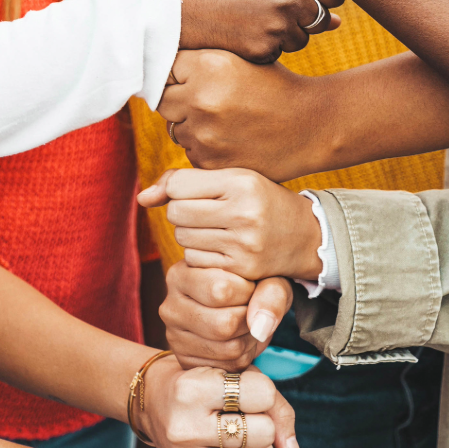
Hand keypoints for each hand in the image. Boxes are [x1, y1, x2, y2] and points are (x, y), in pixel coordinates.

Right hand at [138, 356, 299, 447]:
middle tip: (244, 412)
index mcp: (193, 388)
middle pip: (265, 431)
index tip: (247, 389)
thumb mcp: (234, 374)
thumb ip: (275, 405)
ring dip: (259, 445)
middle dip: (264, 421)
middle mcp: (185, 424)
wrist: (156, 400)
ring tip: (239, 428)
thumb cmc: (204, 381)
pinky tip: (230, 445)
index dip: (264, 392)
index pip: (263, 394)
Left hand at [140, 168, 323, 282]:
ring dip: (191, 235)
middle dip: (183, 213)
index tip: (197, 193)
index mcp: (242, 182)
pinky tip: (221, 249)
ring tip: (218, 230)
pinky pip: (195, 262)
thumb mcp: (233, 178)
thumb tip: (141, 199)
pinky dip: (200, 256)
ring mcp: (243, 244)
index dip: (179, 190)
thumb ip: (184, 181)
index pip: (178, 185)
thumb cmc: (261, 200)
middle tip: (208, 213)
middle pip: (176, 213)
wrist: (306, 235)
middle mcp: (244, 212)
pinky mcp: (242, 269)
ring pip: (182, 239)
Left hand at [157, 50, 322, 178]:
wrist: (311, 125)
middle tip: (211, 101)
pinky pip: (189, 151)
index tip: (191, 78)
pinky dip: (204, 147)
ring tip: (226, 121)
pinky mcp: (208, 161)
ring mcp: (203, 133)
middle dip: (180, 100)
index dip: (178, 74)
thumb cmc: (274, 87)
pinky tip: (231, 139)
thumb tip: (156, 64)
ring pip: (175, 128)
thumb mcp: (240, 60)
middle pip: (163, 100)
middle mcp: (201, 98)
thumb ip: (200, 61)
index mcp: (209, 65)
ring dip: (191, 126)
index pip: (165, 68)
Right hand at [160, 263, 293, 371]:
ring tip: (249, 322)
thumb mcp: (265, 277)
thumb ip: (270, 293)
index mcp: (180, 274)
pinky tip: (241, 338)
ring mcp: (174, 337)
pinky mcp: (186, 360)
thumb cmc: (250, 283)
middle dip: (251, 319)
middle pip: (225, 324)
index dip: (249, 292)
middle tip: (253, 308)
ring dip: (251, 338)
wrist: (234, 305)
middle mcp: (169, 306)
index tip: (250, 286)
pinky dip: (246, 355)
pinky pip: (229, 366)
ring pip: (230, 348)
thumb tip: (260, 328)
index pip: (222, 289)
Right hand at [177, 0, 342, 64]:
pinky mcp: (264, 48)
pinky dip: (263, 48)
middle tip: (266, 8)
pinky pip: (278, 54)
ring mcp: (278, 24)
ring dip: (282, 35)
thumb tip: (338, 23)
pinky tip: (241, 32)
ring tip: (250, 18)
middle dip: (300, 18)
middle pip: (320, 18)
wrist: (180, 3)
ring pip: (301, 39)